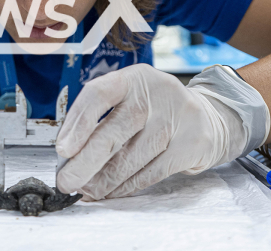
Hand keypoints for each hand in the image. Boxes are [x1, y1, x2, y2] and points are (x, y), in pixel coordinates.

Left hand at [55, 64, 266, 199]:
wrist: (207, 117)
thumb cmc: (154, 110)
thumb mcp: (130, 98)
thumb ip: (101, 118)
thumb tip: (69, 156)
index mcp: (133, 78)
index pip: (99, 93)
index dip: (78, 122)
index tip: (62, 149)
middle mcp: (156, 93)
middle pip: (113, 132)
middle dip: (84, 163)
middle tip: (66, 182)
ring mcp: (177, 118)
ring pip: (130, 158)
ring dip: (103, 180)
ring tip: (87, 190)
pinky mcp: (192, 144)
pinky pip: (151, 173)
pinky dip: (126, 187)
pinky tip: (111, 192)